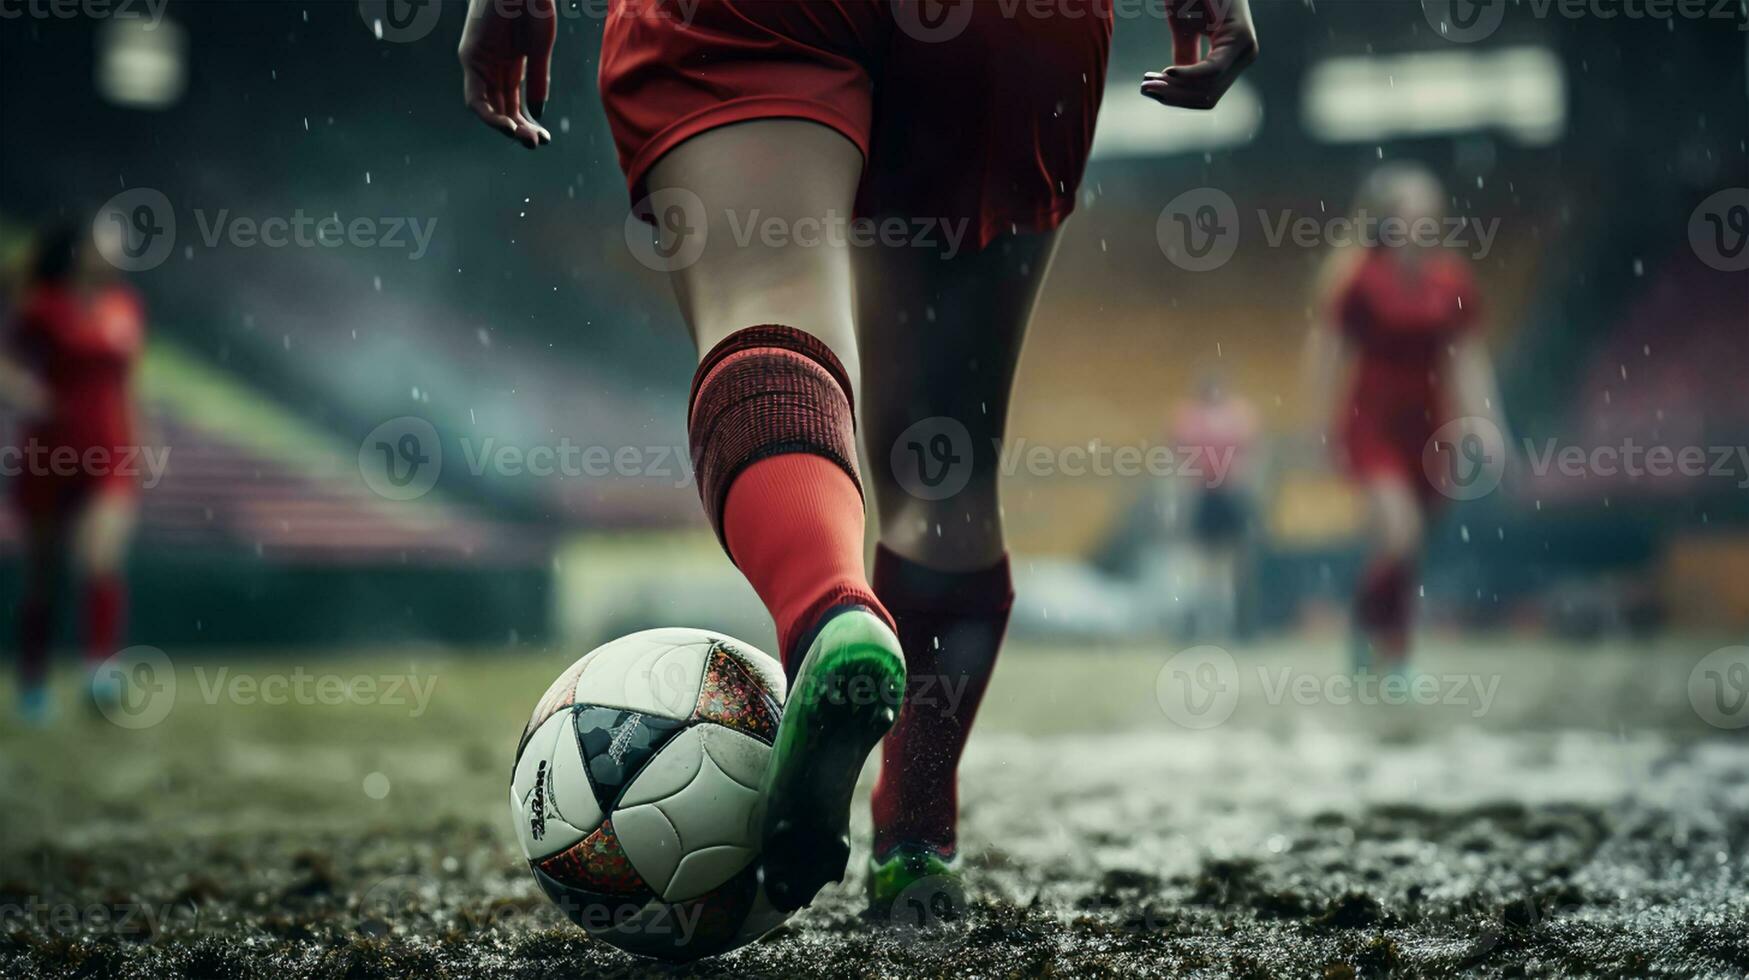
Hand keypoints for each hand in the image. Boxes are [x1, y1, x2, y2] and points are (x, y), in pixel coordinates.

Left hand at [458, 0, 555, 147]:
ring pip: (485, 107)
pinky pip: (475, 96)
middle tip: (535, 143)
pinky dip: (489, 114)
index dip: (526, 122)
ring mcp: (478, 60)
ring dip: (503, 126)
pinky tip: (509, 125)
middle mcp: (489, 65)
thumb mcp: (539, 49)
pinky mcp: (470, 55)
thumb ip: (536, 80)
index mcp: (507, 63)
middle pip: (500, 107)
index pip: (511, 102)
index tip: (544, 137)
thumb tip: (536, 113)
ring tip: (524, 139)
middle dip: (517, 129)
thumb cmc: (535, 5)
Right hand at [1142, 0, 1257, 110]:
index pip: (1205, 94)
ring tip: (1149, 81)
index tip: (1148, 90)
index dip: (1176, 98)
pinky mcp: (1240, 39)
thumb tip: (1173, 89)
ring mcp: (1246, 49)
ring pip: (1208, 89)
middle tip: (1144, 87)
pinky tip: (1166, 73)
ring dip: (1176, 89)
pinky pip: (1212, 71)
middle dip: (1173, 96)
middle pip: (1207, 97)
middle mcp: (1246, 56)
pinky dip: (1188, 76)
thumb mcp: (1185, 30)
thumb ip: (1185, 59)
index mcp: (1234, 57)